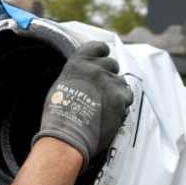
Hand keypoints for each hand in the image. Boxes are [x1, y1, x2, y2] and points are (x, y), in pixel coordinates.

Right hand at [32, 41, 133, 167]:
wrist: (68, 137)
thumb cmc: (58, 117)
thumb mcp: (61, 87)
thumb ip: (77, 76)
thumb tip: (85, 78)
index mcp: (78, 63)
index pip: (98, 47)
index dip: (102, 53)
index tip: (103, 58)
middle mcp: (96, 69)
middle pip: (112, 64)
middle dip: (110, 74)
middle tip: (104, 88)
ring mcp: (110, 83)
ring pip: (121, 81)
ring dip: (116, 90)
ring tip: (106, 106)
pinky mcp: (120, 99)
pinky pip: (127, 97)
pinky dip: (122, 104)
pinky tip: (112, 113)